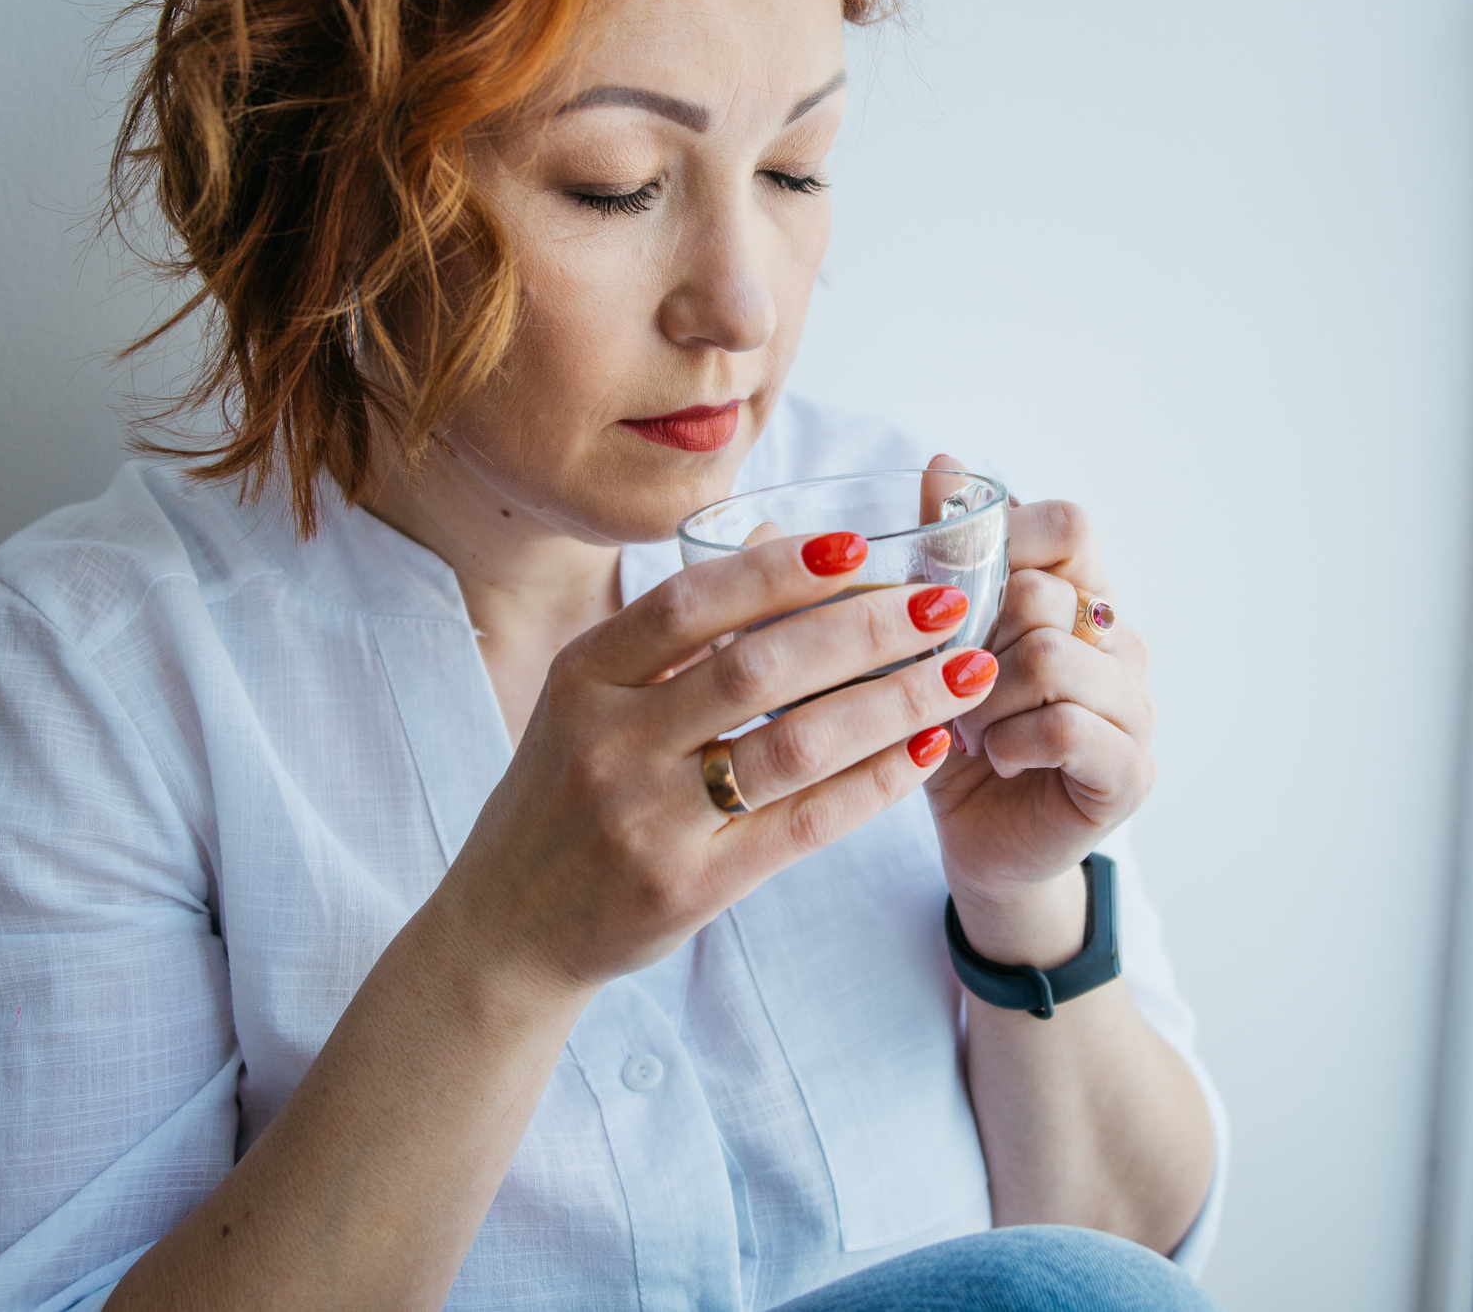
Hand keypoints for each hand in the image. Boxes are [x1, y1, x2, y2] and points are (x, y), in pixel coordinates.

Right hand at [436, 530, 1001, 992]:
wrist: (511, 927)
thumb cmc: (566, 793)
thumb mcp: (589, 699)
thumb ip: (675, 634)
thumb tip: (780, 544)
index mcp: (582, 677)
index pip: (690, 605)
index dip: (778, 571)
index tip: (859, 545)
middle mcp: (610, 743)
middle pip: (755, 669)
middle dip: (862, 630)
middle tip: (939, 608)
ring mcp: (648, 820)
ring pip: (792, 746)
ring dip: (891, 704)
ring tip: (960, 675)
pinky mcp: (690, 886)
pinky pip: (803, 824)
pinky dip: (873, 782)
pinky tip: (924, 749)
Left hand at [918, 454, 1155, 968]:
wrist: (977, 841)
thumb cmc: (954, 731)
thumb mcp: (932, 636)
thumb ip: (942, 552)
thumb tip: (944, 463)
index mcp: (1081, 596)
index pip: (1068, 524)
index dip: (1004, 546)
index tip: (955, 598)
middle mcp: (1121, 641)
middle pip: (1045, 592)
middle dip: (974, 642)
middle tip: (951, 686)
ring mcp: (1135, 706)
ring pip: (1051, 657)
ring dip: (985, 698)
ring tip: (968, 728)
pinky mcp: (1130, 770)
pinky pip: (1068, 727)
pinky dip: (1012, 741)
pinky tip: (996, 758)